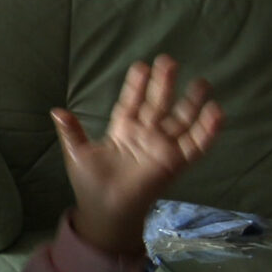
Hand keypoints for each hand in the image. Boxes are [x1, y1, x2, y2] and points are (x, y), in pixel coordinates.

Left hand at [50, 55, 222, 253]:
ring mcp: (162, 147)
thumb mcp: (77, 153)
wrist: (104, 211)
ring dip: (192, 102)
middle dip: (163, 84)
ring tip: (202, 83)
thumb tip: (55, 110)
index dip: (137, 85)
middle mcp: (145, 135)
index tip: (142, 66)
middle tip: (169, 61)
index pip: (132, 101)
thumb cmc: (90, 183)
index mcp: (122, 129)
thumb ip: (71, 131)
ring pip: (181, 120)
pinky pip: (195, 145)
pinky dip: (207, 130)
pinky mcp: (175, 163)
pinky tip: (216, 112)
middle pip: (158, 104)